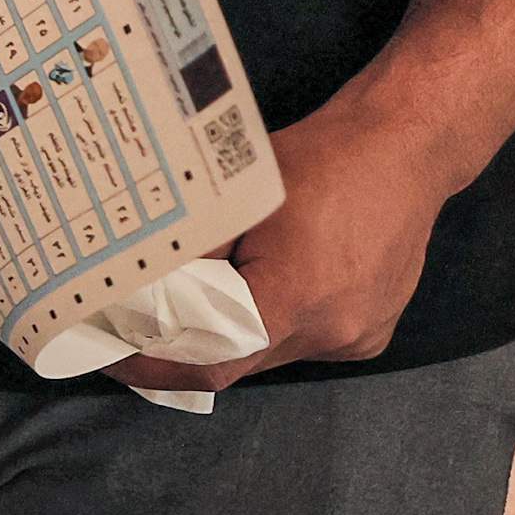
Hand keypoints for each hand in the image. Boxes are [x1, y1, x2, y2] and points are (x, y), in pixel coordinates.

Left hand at [113, 99, 459, 392]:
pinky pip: (303, 344)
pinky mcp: (371, 333)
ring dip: (231, 334)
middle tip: (136, 325)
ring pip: (269, 355)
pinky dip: (271, 326)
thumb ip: (189, 256)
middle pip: (237, 363)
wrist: (404, 150)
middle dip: (184, 347)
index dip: (152, 365)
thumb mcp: (237, 200)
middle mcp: (333, 329)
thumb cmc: (321, 162)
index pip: (209, 360)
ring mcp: (358, 336)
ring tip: (203, 293)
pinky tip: (263, 286)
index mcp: (297, 297)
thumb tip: (135, 294)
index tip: (111, 354)